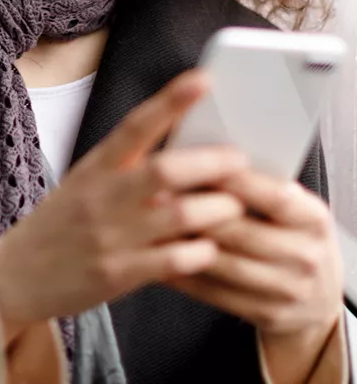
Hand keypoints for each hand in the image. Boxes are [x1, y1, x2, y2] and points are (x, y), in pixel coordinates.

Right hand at [0, 70, 246, 331]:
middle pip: (165, 170)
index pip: (136, 125)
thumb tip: (186, 145)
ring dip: (217, 209)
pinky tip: (209, 247)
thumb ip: (127, 165)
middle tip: (240, 159)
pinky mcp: (117, 274)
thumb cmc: (62, 222)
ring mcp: (110, 236)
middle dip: (210, 162)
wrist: (17, 275)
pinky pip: (173, 261)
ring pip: (179, 215)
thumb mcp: (86, 181)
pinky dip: (200, 252)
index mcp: (96, 166)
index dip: (171, 100)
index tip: (203, 79)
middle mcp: (103, 196)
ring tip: (236, 205)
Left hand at [168, 169, 343, 380]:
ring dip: (183, 242)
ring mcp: (288, 289)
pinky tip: (161, 256)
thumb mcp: (295, 208)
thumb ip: (261, 186)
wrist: (319, 295)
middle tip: (160, 194)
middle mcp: (306, 255)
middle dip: (196, 211)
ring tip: (154, 222)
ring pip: (223, 262)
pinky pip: (214, 292)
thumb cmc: (296, 237)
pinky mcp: (266, 313)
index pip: (274, 196)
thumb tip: (209, 160)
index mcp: (314, 219)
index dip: (235, 181)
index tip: (199, 164)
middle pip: (241, 231)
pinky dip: (184, 274)